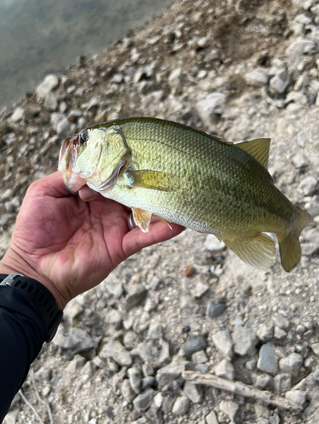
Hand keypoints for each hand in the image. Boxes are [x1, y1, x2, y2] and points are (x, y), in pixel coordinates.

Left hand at [0, 172, 183, 308]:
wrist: (35, 268)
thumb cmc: (34, 229)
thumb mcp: (43, 192)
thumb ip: (67, 176)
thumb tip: (91, 169)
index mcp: (90, 194)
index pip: (111, 175)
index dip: (117, 165)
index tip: (126, 155)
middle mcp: (107, 208)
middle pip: (131, 190)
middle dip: (145, 179)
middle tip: (162, 166)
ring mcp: (116, 226)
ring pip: (143, 211)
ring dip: (160, 202)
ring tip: (178, 190)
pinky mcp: (121, 246)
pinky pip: (145, 237)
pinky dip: (162, 231)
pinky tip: (178, 222)